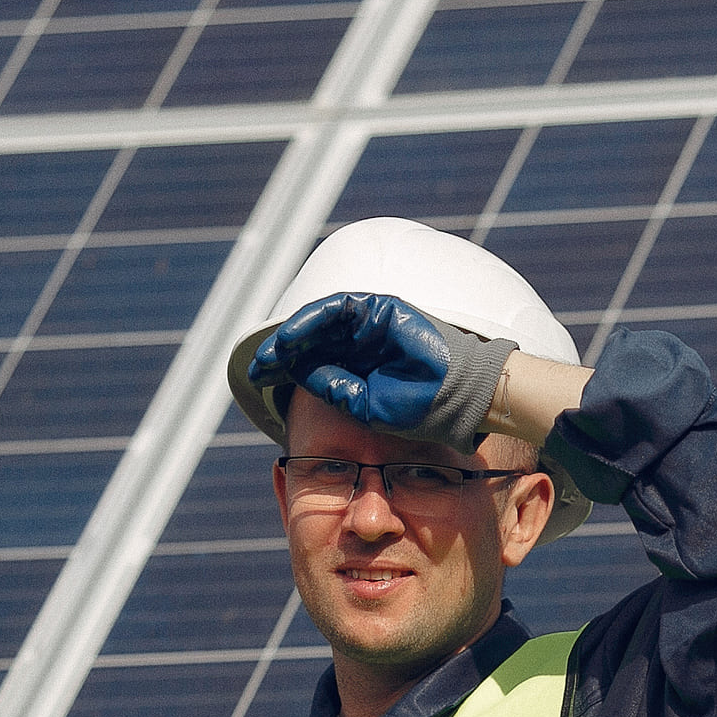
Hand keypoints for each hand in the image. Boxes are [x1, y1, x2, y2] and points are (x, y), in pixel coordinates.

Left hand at [246, 292, 512, 451]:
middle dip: (281, 353)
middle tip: (255, 367)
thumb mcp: (365, 404)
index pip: (313, 364)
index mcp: (359, 369)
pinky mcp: (381, 308)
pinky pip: (338, 308)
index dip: (284, 370)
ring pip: (321, 323)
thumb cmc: (420, 408)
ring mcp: (370, 325)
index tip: (258, 383)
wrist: (460, 394)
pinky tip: (291, 335)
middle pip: (312, 341)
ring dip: (292, 336)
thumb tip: (297, 373)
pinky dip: (312, 319)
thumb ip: (334, 387)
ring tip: (269, 353)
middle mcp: (361, 344)